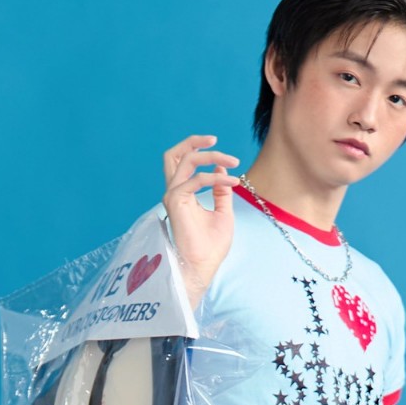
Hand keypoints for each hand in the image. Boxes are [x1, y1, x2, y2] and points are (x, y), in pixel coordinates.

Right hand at [162, 134, 239, 306]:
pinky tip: (233, 183)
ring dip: (211, 156)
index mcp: (182, 194)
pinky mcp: (175, 201)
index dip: (201, 153)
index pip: (183, 163)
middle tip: (215, 139)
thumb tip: (223, 169)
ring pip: (186, 160)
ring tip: (233, 161)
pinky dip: (216, 178)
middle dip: (193, 142)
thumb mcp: (223, 212)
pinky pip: (196, 179)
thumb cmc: (211, 246)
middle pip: (173, 155)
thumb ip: (221, 191)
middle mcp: (174, 192)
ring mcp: (172, 195)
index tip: (227, 159)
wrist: (203, 266)